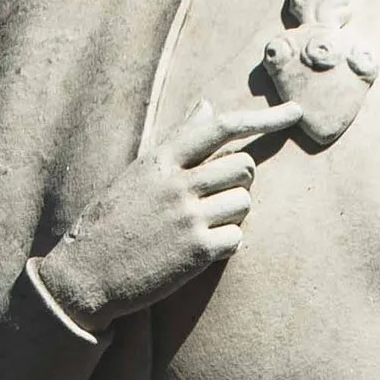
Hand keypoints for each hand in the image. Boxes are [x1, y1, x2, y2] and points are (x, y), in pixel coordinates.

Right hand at [34, 97, 303, 332]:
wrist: (85, 274)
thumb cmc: (111, 223)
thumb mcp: (138, 174)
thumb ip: (176, 140)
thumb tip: (206, 105)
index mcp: (160, 160)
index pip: (219, 127)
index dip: (263, 118)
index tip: (295, 113)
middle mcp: (176, 183)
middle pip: (243, 166)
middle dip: (238, 183)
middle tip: (215, 199)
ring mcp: (187, 216)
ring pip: (244, 202)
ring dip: (232, 216)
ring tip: (202, 227)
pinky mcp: (195, 251)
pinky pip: (237, 238)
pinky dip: (225, 246)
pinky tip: (200, 251)